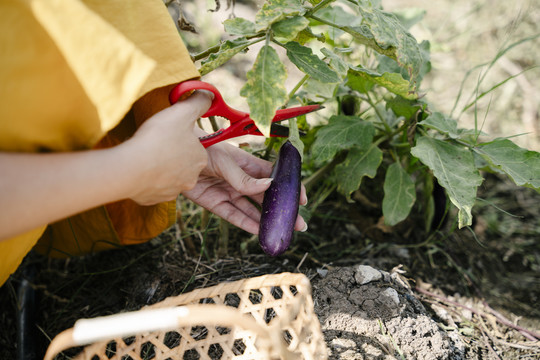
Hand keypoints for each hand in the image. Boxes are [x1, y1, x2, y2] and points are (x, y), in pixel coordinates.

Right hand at [123, 91, 211, 204]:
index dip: (181, 137)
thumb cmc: (158, 139)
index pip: (195, 147)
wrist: (130, 168)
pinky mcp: (153, 199)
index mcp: (200, 159)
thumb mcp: (181, 113)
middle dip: (171, 154)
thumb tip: (210, 95)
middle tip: (155, 143)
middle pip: (182, 162)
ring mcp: (172, 191)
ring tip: (144, 155)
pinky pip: (152, 187)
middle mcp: (190, 178)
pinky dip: (145, 179)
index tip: (168, 132)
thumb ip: (198, 103)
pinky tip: (136, 168)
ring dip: (158, 167)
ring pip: (167, 176)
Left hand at [182, 140, 307, 234]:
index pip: (274, 177)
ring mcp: (229, 192)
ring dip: (266, 221)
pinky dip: (246, 224)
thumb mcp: (225, 162)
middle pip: (266, 197)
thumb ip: (244, 178)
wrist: (175, 153)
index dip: (289, 187)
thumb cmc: (202, 148)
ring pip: (252, 210)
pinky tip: (259, 231)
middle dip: (282, 210)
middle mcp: (241, 180)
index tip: (302, 199)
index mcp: (248, 164)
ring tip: (282, 232)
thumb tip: (268, 187)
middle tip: (299, 224)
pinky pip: (234, 216)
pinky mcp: (215, 203)